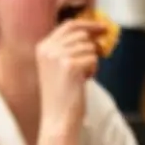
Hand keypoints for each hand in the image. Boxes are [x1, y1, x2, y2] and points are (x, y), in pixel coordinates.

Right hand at [36, 19, 103, 133]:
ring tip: (81, 77)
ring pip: (89, 46)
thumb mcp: (59, 66)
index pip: (69, 25)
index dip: (88, 24)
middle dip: (92, 45)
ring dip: (91, 61)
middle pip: (81, 34)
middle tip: (98, 57)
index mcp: (42, 47)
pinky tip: (83, 82)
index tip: (102, 28)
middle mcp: (47, 49)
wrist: (58, 119)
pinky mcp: (70, 66)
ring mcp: (58, 56)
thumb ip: (71, 48)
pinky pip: (93, 59)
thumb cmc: (62, 95)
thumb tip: (96, 33)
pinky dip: (93, 70)